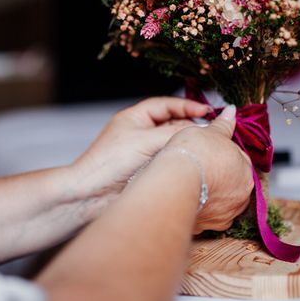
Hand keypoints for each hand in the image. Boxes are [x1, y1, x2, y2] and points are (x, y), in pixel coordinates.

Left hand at [72, 97, 209, 197]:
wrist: (89, 194)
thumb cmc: (110, 162)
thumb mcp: (146, 141)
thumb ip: (175, 133)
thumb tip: (203, 130)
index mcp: (134, 117)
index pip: (166, 105)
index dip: (187, 106)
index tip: (208, 111)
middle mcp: (138, 132)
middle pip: (171, 124)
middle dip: (190, 127)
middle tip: (210, 133)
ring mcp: (142, 152)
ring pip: (171, 143)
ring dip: (185, 145)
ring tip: (203, 149)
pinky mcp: (145, 171)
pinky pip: (168, 160)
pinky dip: (179, 161)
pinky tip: (191, 165)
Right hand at [163, 106, 252, 233]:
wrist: (174, 182)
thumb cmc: (193, 155)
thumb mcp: (209, 132)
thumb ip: (223, 125)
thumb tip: (232, 111)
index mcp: (246, 172)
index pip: (239, 161)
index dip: (222, 154)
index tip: (208, 151)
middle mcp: (240, 196)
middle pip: (230, 182)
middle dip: (217, 175)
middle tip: (198, 166)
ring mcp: (225, 214)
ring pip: (219, 201)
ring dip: (209, 194)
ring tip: (192, 183)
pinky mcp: (207, 227)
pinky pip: (205, 216)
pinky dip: (198, 208)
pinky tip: (187, 198)